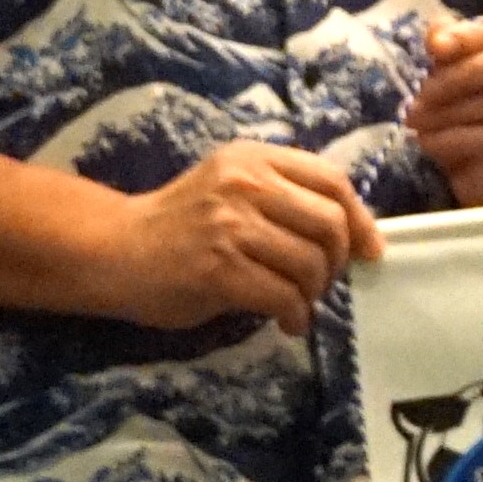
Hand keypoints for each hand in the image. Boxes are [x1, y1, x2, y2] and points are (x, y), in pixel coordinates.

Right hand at [83, 142, 379, 329]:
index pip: (332, 180)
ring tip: (296, 304)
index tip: (368, 251)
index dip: (360, 220)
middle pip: (330, 224)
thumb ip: (282, 198)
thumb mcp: (231, 188)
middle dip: (336, 263)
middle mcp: (245, 184)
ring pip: (310, 264)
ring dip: (313, 294)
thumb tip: (352, 235)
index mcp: (253, 159)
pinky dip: (295, 316)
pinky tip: (285, 322)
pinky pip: (284, 296)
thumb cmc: (180, 225)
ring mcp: (230, 225)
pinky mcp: (218, 269)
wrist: (115, 250)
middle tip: (320, 283)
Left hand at [411, 14, 482, 209]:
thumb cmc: (477, 118)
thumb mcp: (459, 79)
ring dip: (445, 112)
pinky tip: (428, 142)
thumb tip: (436, 32)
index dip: (470, 34)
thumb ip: (451, 50)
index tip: (434, 47)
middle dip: (458, 74)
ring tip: (414, 120)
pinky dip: (451, 139)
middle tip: (419, 93)